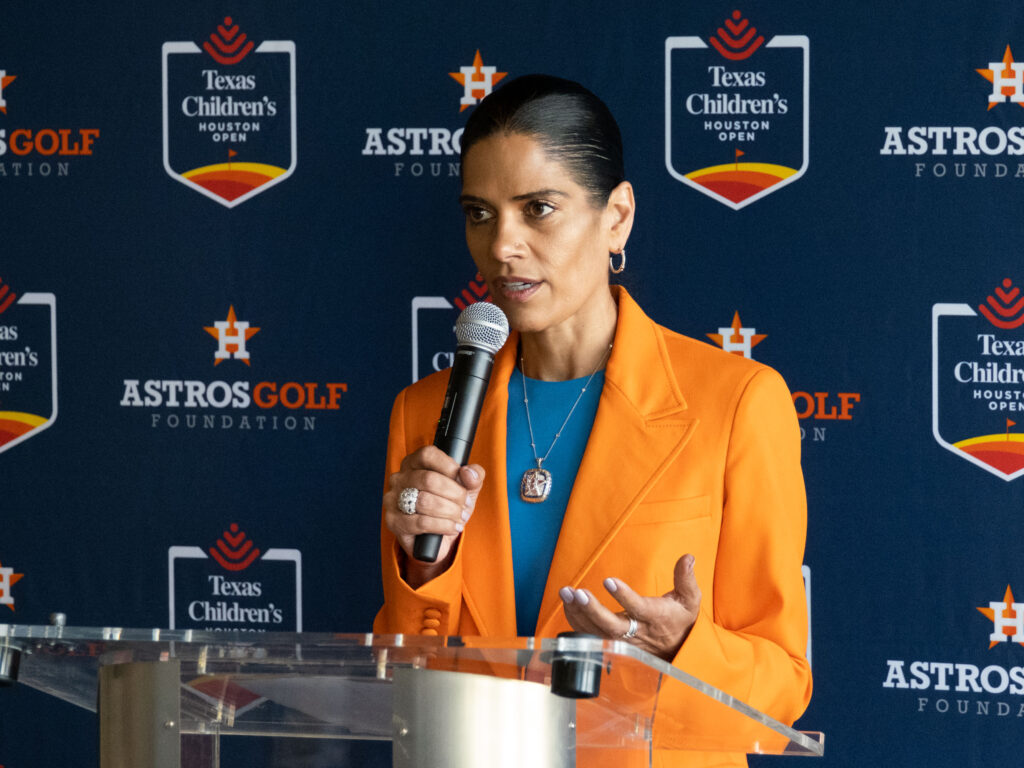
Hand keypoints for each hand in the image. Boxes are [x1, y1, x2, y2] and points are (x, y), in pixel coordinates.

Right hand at [383, 445, 484, 587]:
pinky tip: (451, 528)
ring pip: (425, 501)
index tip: (464, 481)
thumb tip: (469, 473)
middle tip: (466, 505)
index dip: (450, 467)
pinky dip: (442, 526)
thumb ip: (473, 476)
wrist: (438, 538)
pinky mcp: (393, 521)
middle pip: (429, 479)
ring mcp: (393, 499)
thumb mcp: (466, 489)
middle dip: (455, 494)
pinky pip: (421, 522)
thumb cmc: (449, 505)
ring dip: (450, 511)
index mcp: (414, 463)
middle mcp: (400, 478)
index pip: (428, 454)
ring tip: (460, 518)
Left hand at [559, 554, 700, 660]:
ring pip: (597, 631)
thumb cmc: (680, 620)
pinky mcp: (612, 642)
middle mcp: (637, 632)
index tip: (609, 580)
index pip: (638, 608)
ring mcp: (622, 640)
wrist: (677, 649)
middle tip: (578, 593)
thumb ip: (686, 579)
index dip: (623, 596)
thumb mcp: (690, 600)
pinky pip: (590, 635)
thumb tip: (688, 557)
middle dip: (593, 610)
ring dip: (579, 613)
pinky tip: (567, 604)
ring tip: (566, 593)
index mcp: (655, 617)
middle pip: (612, 626)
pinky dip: (576, 621)